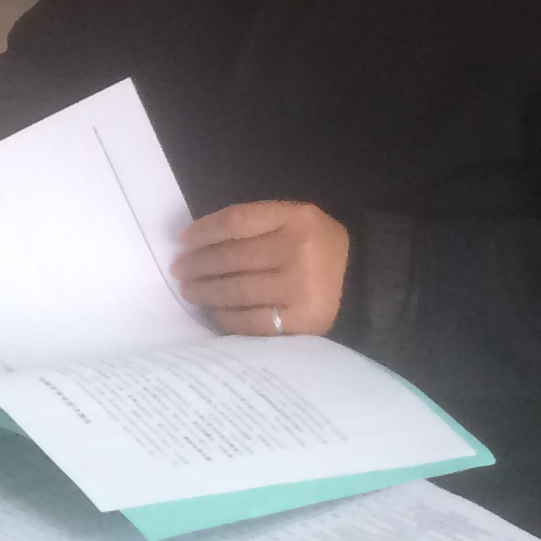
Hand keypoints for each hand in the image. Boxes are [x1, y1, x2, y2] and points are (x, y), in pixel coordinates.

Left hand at [171, 201, 346, 335]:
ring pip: (236, 291)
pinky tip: (213, 312)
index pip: (236, 222)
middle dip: (198, 265)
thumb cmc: (315, 248)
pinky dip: (225, 318)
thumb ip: (255, 226)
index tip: (184, 240)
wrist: (362, 278)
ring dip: (205, 291)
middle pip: (232, 258)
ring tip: (189, 290)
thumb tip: (197, 243)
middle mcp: (299, 250)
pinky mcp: (301, 321)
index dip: (204, 231)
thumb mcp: (294, 221)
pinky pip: (250, 321)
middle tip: (179, 270)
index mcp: (297, 218)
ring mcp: (300, 288)